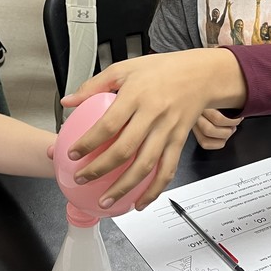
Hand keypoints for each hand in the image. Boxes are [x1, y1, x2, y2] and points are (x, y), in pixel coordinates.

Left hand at [60, 49, 245, 210]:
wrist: (202, 74)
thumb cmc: (163, 69)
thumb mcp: (125, 68)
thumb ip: (94, 85)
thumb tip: (68, 101)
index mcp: (136, 95)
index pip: (108, 124)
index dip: (89, 142)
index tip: (73, 153)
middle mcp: (153, 114)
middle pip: (124, 149)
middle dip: (100, 169)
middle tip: (82, 178)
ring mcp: (167, 130)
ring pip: (145, 166)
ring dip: (124, 187)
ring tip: (106, 199)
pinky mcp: (179, 141)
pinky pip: (167, 170)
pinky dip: (154, 190)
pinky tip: (140, 202)